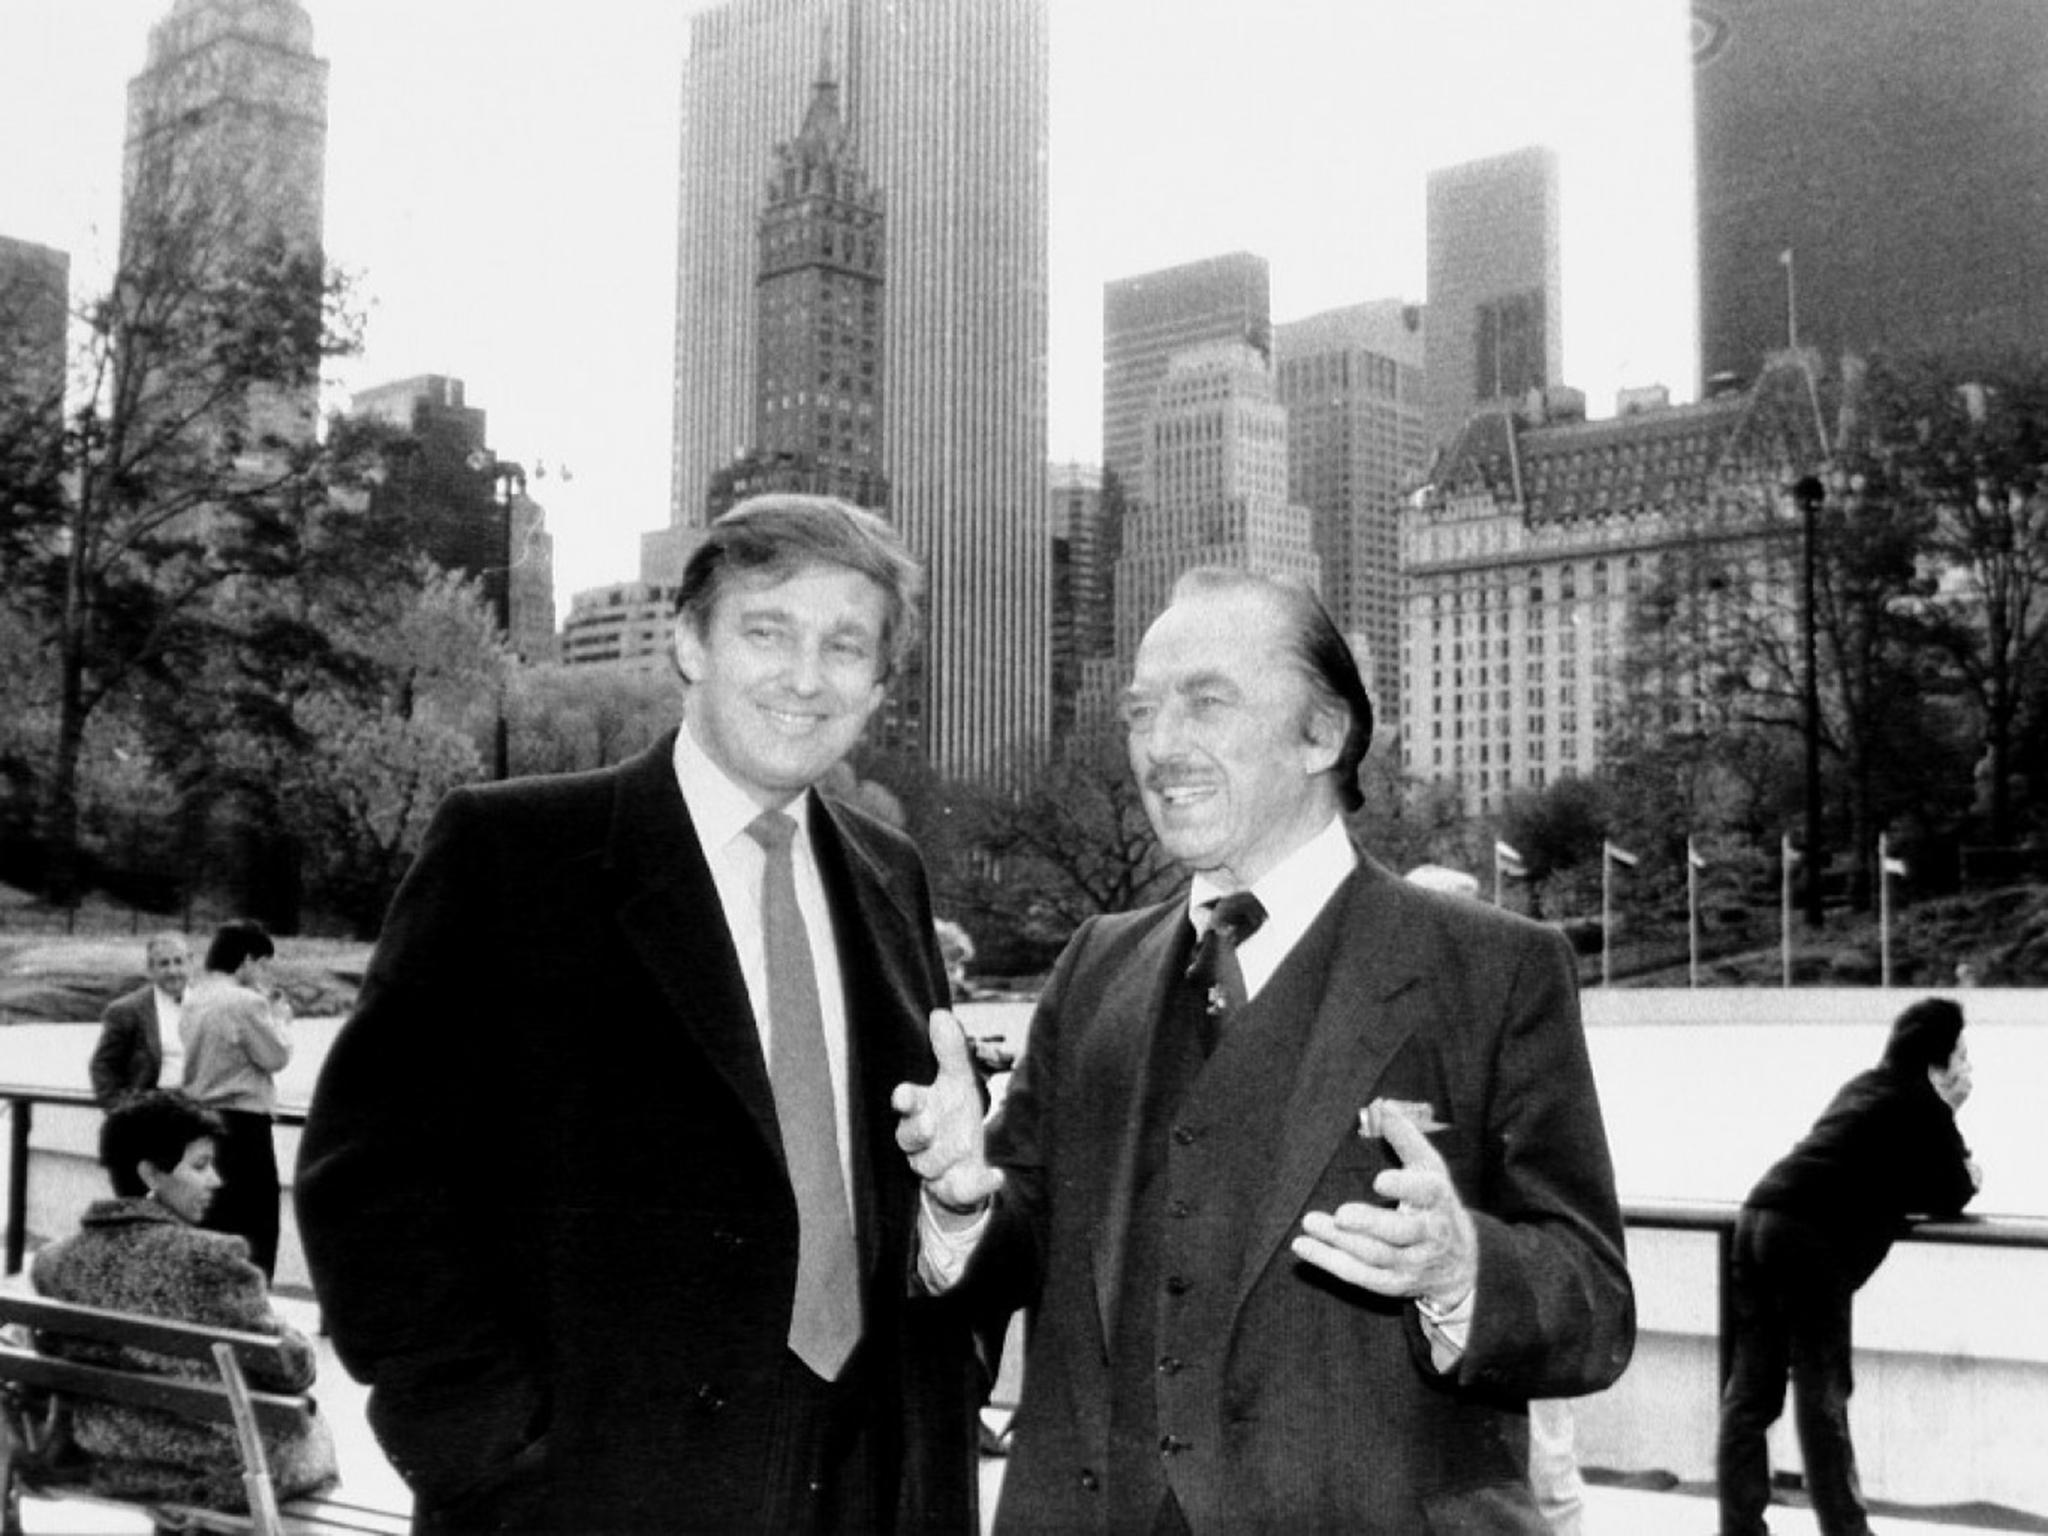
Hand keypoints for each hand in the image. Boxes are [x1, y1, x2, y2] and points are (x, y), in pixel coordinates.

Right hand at [891, 1010, 1002, 1216]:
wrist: (966, 1162)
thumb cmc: (955, 1113)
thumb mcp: (957, 1080)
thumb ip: (949, 1051)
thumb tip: (939, 1014)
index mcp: (921, 1111)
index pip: (907, 1105)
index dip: (905, 1100)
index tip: (903, 1094)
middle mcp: (922, 1142)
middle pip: (909, 1139)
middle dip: (918, 1131)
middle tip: (931, 1123)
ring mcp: (936, 1168)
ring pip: (929, 1166)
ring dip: (945, 1156)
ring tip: (965, 1144)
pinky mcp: (954, 1189)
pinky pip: (961, 1191)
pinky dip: (980, 1184)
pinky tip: (998, 1175)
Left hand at [1291, 1100, 1477, 1308]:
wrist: (1461, 1263)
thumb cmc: (1435, 1203)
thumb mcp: (1430, 1168)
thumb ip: (1406, 1138)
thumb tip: (1382, 1106)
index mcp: (1438, 1200)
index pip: (1427, 1192)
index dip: (1404, 1187)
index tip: (1378, 1180)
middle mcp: (1429, 1234)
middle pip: (1400, 1233)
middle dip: (1370, 1224)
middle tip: (1341, 1214)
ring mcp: (1412, 1263)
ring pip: (1375, 1256)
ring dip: (1340, 1242)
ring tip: (1310, 1222)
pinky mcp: (1394, 1284)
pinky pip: (1360, 1275)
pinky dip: (1330, 1262)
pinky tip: (1304, 1246)